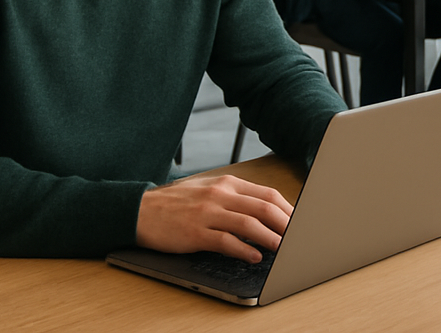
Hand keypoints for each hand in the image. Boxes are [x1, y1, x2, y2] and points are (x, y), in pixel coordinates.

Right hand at [136, 175, 293, 261]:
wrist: (141, 209)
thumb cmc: (177, 202)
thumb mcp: (209, 189)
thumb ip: (235, 197)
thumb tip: (265, 211)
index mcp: (228, 183)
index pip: (267, 194)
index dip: (287, 209)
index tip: (299, 222)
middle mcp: (221, 194)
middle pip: (263, 207)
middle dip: (285, 223)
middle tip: (298, 237)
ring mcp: (208, 212)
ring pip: (249, 224)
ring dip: (270, 238)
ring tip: (283, 249)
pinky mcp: (196, 232)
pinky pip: (226, 241)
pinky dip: (244, 250)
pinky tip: (254, 257)